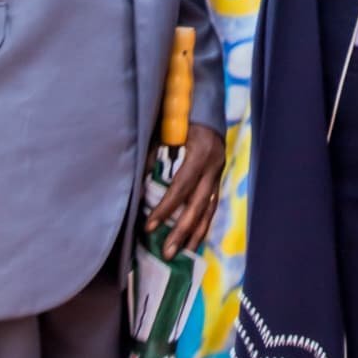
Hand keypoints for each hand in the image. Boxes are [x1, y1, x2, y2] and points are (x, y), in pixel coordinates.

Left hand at [149, 123, 226, 259]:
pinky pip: (212, 204)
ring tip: (184, 254)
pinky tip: (194, 239)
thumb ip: (153, 156)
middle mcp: (214, 165)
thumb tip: (138, 184)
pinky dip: (203, 223)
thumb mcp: (165, 131)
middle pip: (198, 204)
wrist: (206, 103)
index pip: (181, 187)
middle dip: (182, 230)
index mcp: (201, 153)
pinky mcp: (219, 177)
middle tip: (167, 252)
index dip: (165, 208)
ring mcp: (219, 172)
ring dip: (196, 233)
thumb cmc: (179, 116)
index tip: (150, 227)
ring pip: (210, 208)